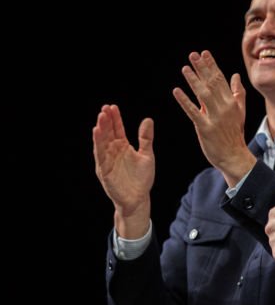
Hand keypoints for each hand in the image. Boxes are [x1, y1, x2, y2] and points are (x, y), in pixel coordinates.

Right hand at [92, 104, 153, 238]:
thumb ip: (146, 138)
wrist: (138, 198)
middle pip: (108, 133)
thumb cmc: (142, 178)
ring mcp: (107, 160)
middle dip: (106, 121)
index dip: (115, 118)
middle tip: (104, 108)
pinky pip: (100, 155)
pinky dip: (98, 144)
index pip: (117, 129)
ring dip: (100, 130)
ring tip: (100, 118)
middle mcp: (113, 152)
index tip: (112, 106)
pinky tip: (97, 133)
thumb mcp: (147, 155)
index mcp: (123, 147)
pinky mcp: (104, 170)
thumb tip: (148, 119)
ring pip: (102, 143)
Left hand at [172, 50, 254, 185]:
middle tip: (193, 55)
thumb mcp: (240, 111)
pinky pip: (193, 112)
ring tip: (185, 68)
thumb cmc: (235, 134)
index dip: (212, 65)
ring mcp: (215, 117)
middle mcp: (224, 107)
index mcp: (232, 102)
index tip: (204, 53)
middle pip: (212, 83)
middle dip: (202, 68)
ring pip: (203, 95)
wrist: (234, 155)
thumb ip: (237, 93)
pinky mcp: (205, 128)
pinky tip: (176, 91)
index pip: (221, 79)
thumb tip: (235, 75)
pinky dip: (184, 101)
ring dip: (193, 80)